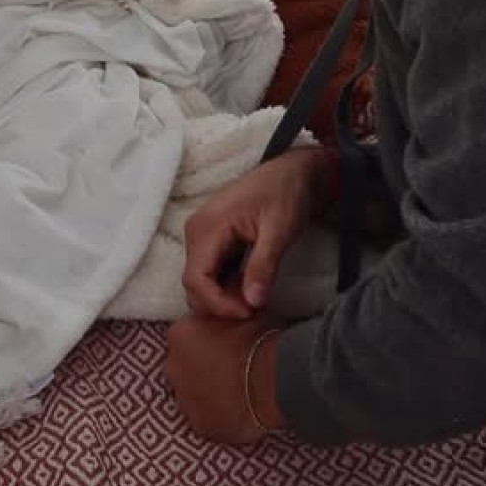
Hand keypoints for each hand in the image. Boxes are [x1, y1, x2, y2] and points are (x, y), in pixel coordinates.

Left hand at [165, 317, 282, 446]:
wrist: (270, 382)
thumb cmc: (259, 341)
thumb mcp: (242, 314)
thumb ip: (227, 316)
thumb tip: (236, 317)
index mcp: (181, 333)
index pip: (190, 334)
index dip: (212, 339)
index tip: (230, 343)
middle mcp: (173, 366)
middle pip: (187, 365)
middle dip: (205, 367)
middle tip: (234, 368)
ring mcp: (184, 399)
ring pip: (195, 394)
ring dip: (211, 392)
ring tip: (241, 391)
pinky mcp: (200, 425)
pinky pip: (209, 418)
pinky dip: (221, 415)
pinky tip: (241, 411)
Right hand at [181, 146, 327, 320]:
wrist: (292, 173)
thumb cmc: (286, 195)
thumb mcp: (280, 230)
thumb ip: (264, 265)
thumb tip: (253, 302)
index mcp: (207, 227)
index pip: (196, 280)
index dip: (219, 304)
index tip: (249, 312)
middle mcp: (196, 231)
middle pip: (194, 284)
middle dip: (221, 305)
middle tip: (255, 309)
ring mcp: (201, 235)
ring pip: (200, 281)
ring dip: (223, 297)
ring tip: (255, 299)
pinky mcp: (211, 239)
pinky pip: (209, 271)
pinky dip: (225, 286)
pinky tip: (249, 287)